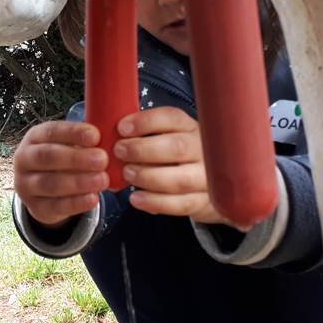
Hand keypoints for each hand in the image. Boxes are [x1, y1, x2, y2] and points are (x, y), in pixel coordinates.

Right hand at [13, 121, 109, 226]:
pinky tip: (93, 198)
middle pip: (47, 156)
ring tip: (102, 179)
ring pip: (50, 183)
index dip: (73, 133)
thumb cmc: (62, 160)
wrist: (43, 191)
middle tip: (102, 159)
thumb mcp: (67, 145)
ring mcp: (26, 185)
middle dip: (77, 158)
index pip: (51, 131)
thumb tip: (109, 140)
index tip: (96, 136)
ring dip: (79, 182)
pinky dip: (76, 203)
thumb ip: (84, 142)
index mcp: (34, 138)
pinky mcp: (34, 207)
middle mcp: (24, 159)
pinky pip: (55, 206)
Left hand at [115, 107, 238, 228]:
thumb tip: (113, 136)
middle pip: (177, 148)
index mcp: (190, 128)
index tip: (122, 127)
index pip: (172, 118)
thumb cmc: (177, 156)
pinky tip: (136, 198)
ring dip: (148, 177)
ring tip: (127, 173)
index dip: (145, 121)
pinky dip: (155, 202)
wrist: (208, 184)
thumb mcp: (167, 136)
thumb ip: (145, 135)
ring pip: (179, 179)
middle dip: (143, 150)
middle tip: (120, 151)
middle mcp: (203, 150)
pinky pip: (180, 204)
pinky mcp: (203, 201)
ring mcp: (206, 178)